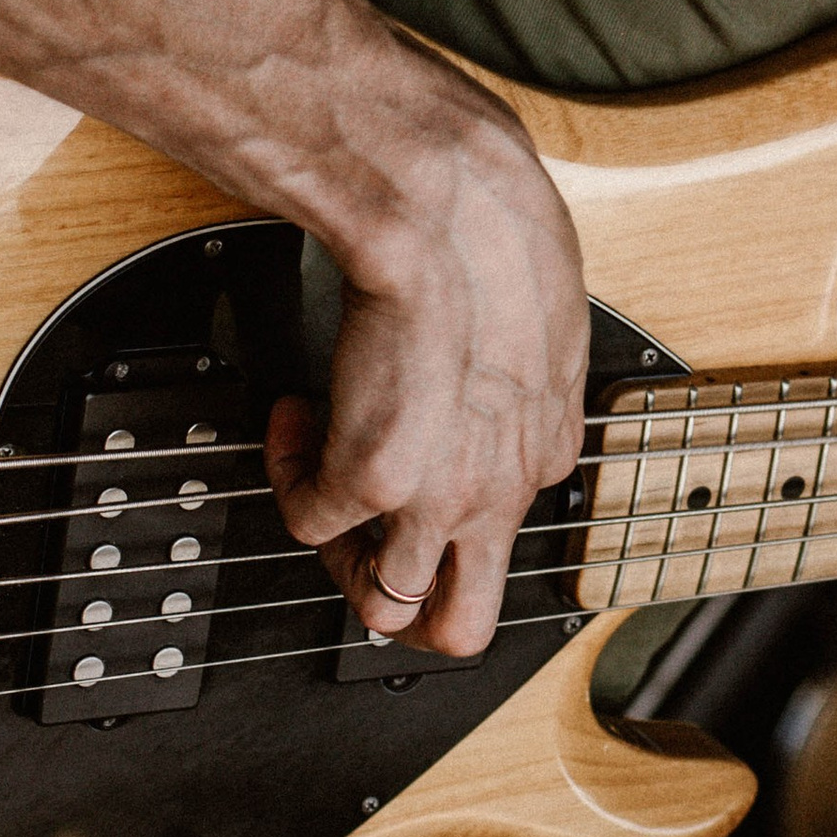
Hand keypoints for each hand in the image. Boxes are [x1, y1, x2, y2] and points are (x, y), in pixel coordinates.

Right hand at [265, 120, 589, 657]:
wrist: (449, 214)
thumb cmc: (498, 233)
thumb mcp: (543, 310)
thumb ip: (522, 362)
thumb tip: (493, 354)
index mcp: (548, 448)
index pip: (501, 528)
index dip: (446, 499)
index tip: (416, 446)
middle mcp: (500, 488)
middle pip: (461, 622)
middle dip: (409, 608)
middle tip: (367, 546)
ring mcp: (439, 495)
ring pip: (385, 606)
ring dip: (341, 559)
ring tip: (325, 483)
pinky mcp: (372, 478)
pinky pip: (308, 521)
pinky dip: (288, 474)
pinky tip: (298, 411)